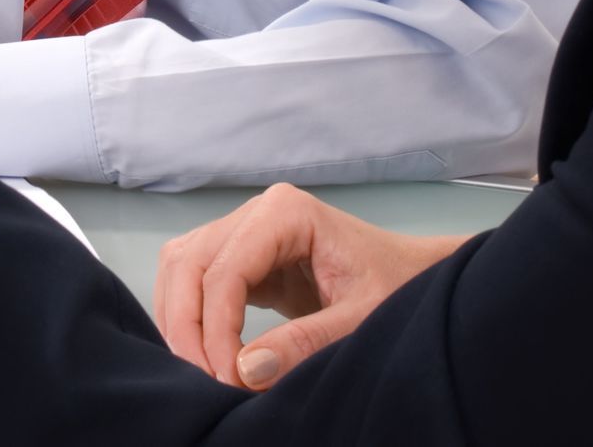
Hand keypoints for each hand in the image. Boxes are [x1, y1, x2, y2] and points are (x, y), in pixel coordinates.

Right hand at [153, 183, 466, 389]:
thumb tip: (244, 371)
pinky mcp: (240, 255)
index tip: (229, 378)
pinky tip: (205, 353)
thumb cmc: (397, 287)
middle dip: (187, 326)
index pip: (225, 269)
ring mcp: (243, 229)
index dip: (216, 328)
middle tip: (204, 381)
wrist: (412, 275)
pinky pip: (194, 279)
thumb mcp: (361, 319)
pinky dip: (189, 316)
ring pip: (181, 268)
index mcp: (286, 213)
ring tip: (203, 371)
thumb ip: (306, 342)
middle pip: (188, 263)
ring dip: (181, 320)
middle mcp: (255, 211)